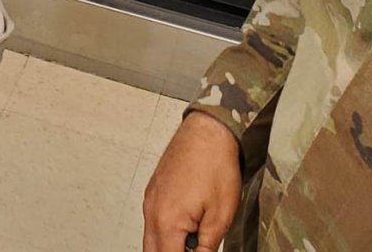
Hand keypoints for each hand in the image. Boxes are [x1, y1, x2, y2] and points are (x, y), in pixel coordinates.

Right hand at [143, 112, 241, 251]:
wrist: (207, 131)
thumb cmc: (215, 164)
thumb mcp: (221, 215)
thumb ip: (207, 246)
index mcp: (167, 221)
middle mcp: (152, 211)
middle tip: (193, 248)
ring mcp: (150, 199)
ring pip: (150, 238)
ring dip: (168, 245)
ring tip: (193, 241)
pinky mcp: (154, 191)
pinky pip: (152, 221)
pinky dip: (165, 231)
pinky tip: (185, 227)